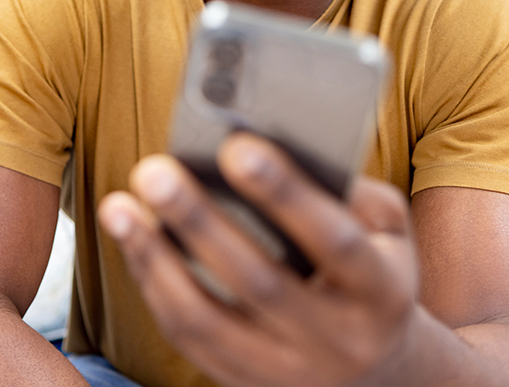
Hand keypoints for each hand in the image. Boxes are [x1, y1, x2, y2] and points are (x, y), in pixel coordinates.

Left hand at [98, 132, 419, 386]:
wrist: (382, 374)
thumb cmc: (374, 272)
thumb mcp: (389, 233)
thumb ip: (352, 191)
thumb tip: (279, 145)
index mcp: (381, 292)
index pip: (333, 241)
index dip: (286, 194)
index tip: (236, 146)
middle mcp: (337, 341)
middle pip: (258, 282)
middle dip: (199, 222)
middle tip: (154, 171)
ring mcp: (287, 372)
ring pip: (207, 321)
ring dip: (154, 259)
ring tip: (118, 206)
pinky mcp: (246, 385)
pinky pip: (188, 337)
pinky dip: (154, 285)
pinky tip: (132, 240)